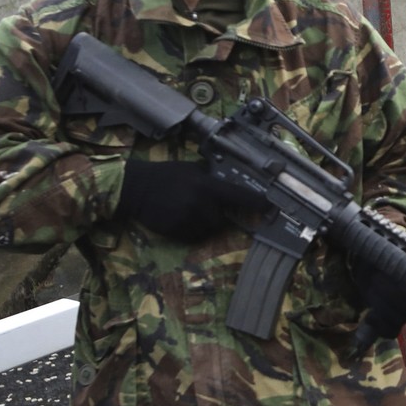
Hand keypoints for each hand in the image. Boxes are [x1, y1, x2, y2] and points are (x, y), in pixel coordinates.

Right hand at [116, 159, 265, 240]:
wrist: (135, 188)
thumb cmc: (165, 175)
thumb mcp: (190, 169)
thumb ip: (210, 176)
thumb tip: (231, 176)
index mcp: (206, 186)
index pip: (239, 196)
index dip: (257, 203)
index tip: (271, 207)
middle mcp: (200, 204)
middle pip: (222, 219)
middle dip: (216, 214)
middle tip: (202, 205)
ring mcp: (188, 219)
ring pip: (207, 229)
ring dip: (203, 224)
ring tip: (187, 210)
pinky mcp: (176, 231)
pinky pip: (193, 237)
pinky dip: (190, 231)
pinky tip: (178, 218)